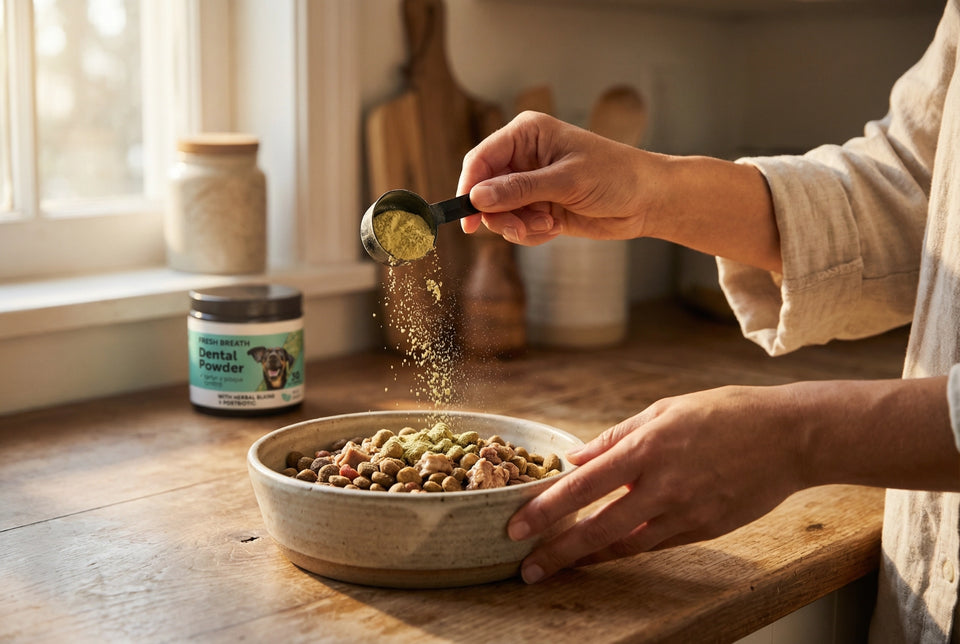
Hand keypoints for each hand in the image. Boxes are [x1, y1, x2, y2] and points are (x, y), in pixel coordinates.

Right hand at [456, 111, 655, 244]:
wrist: (647, 200)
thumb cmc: (615, 175)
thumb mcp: (565, 181)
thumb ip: (519, 189)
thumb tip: (478, 197)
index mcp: (526, 134)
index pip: (481, 159)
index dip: (469, 187)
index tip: (467, 217)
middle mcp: (523, 157)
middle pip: (485, 190)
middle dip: (500, 214)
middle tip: (521, 227)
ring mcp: (530, 184)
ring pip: (499, 213)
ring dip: (519, 226)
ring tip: (548, 225)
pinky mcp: (539, 207)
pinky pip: (517, 226)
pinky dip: (531, 233)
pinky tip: (555, 227)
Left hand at [507, 384, 805, 583]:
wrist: (790, 437)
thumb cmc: (725, 413)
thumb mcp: (664, 410)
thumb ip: (616, 437)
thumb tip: (575, 458)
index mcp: (648, 448)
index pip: (584, 485)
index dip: (546, 509)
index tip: (517, 526)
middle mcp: (663, 485)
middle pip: (598, 528)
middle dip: (557, 552)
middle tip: (527, 569)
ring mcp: (686, 512)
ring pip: (625, 545)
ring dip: (588, 558)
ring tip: (557, 567)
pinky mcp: (706, 529)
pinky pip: (656, 544)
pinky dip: (626, 550)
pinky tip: (604, 553)